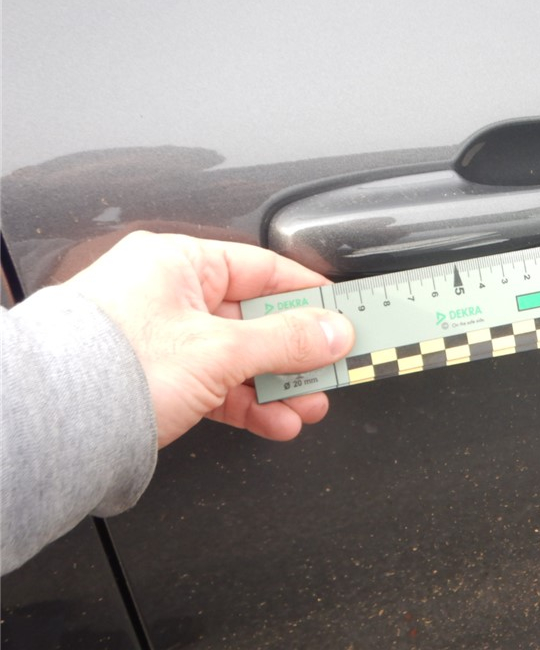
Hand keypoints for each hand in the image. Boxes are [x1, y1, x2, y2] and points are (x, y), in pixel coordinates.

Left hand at [66, 231, 353, 446]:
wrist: (48, 427)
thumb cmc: (108, 367)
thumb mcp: (219, 349)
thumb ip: (285, 340)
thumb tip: (333, 332)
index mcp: (178, 262)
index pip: (263, 269)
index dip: (308, 293)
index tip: (340, 314)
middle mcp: (167, 293)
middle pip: (255, 318)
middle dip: (297, 353)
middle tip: (330, 369)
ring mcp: (160, 338)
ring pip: (238, 357)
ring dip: (277, 385)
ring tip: (307, 406)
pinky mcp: (155, 378)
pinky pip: (216, 384)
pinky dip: (247, 403)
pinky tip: (275, 420)